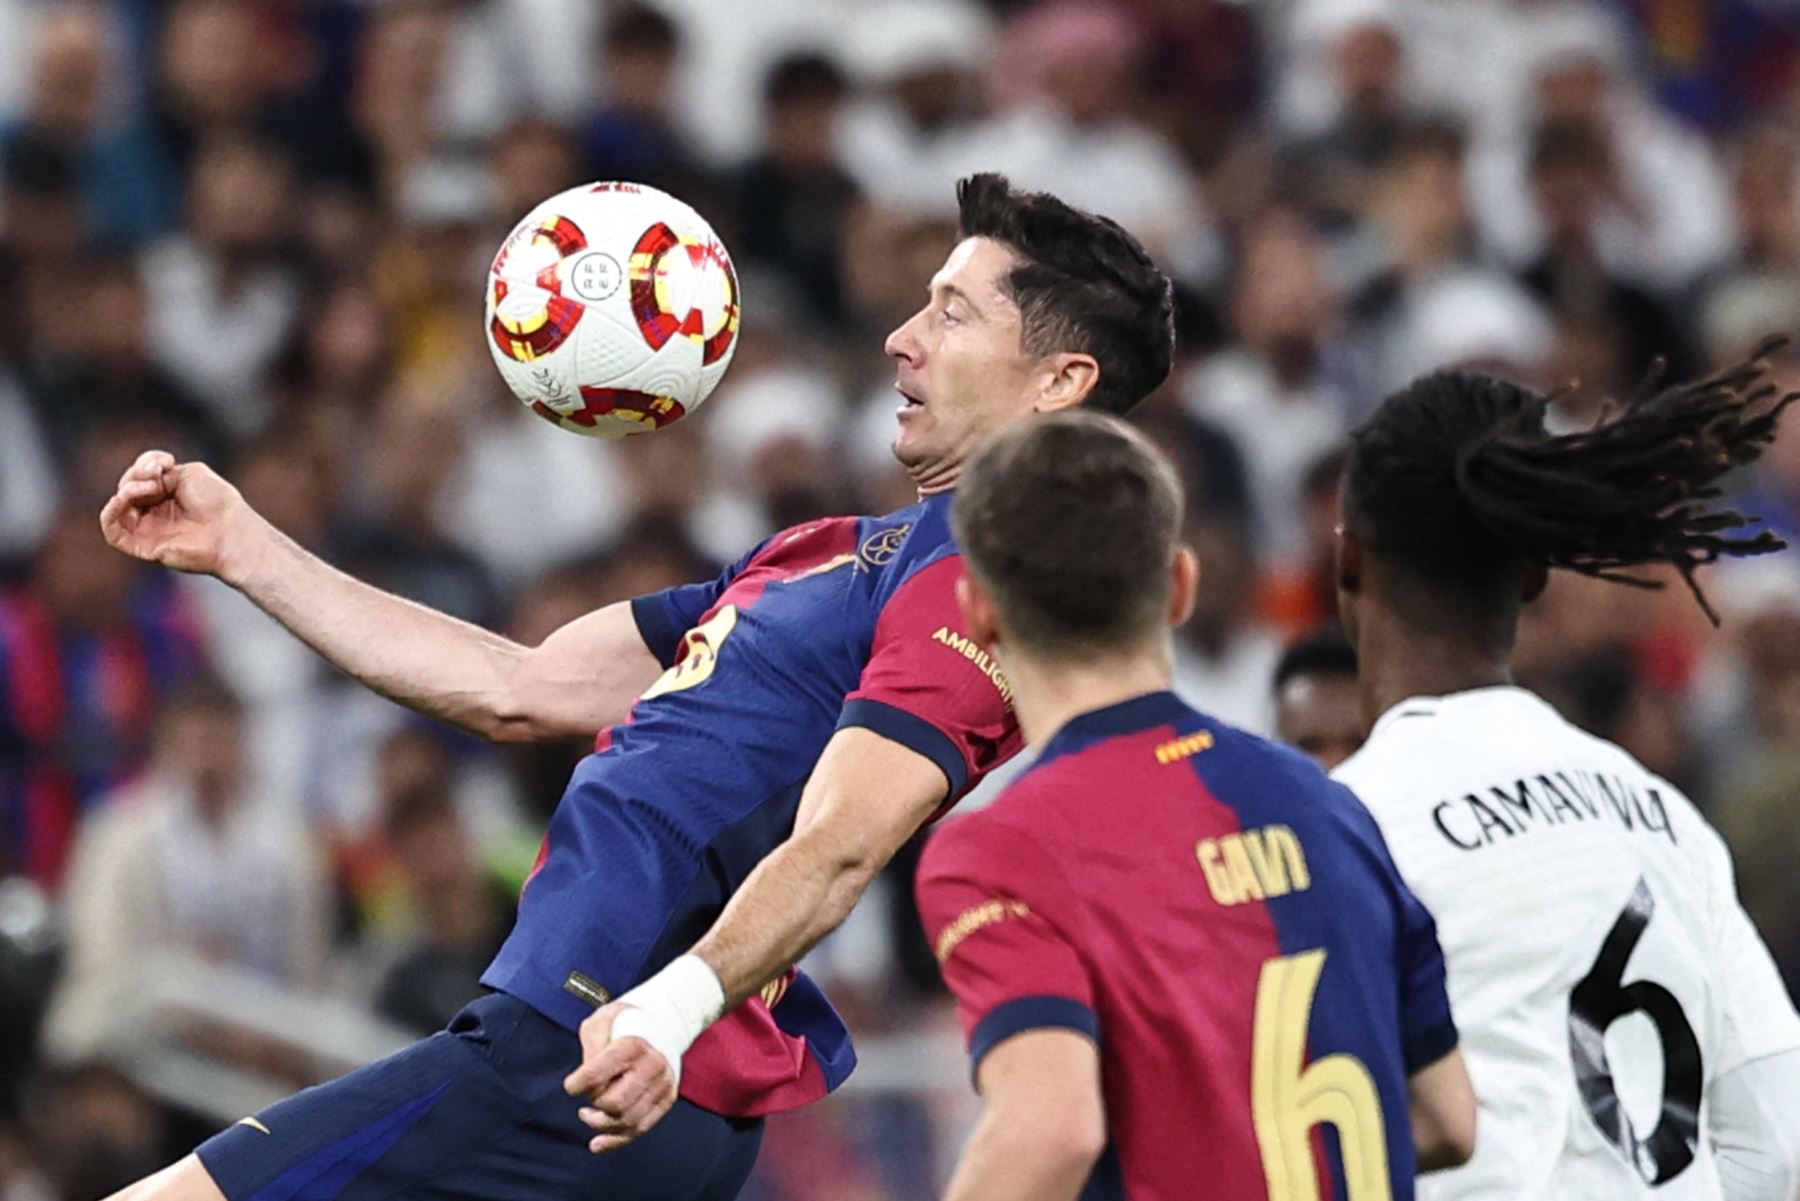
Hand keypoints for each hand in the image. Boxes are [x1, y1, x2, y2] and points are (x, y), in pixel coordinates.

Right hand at [98, 451, 258, 579]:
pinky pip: (113, 532)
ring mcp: (148, 530)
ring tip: (151, 487)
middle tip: (157, 475)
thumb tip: (143, 477)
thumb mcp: (189, 473)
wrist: (231, 530)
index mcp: (167, 494)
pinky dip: (110, 513)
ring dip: (128, 491)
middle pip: (127, 488)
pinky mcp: (143, 547)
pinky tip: (121, 499)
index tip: (167, 461)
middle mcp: (155, 512)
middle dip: (136, 476)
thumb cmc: (217, 503)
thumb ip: (160, 470)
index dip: (146, 463)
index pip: (140, 475)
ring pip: (118, 507)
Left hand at [563, 1002, 678, 1153]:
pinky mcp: (666, 1099)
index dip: (576, 1085)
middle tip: (587, 1098)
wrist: (664, 1022)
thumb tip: (587, 1081)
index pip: (596, 1076)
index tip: (571, 1085)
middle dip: (593, 1105)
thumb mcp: (601, 1021)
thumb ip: (591, 1049)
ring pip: (626, 1121)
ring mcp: (663, 1084)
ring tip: (589, 1115)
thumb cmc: (625, 1022)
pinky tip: (598, 1143)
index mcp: (633, 1044)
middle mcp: (652, 1065)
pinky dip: (616, 1141)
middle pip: (613, 1104)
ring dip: (601, 1125)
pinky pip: (640, 1129)